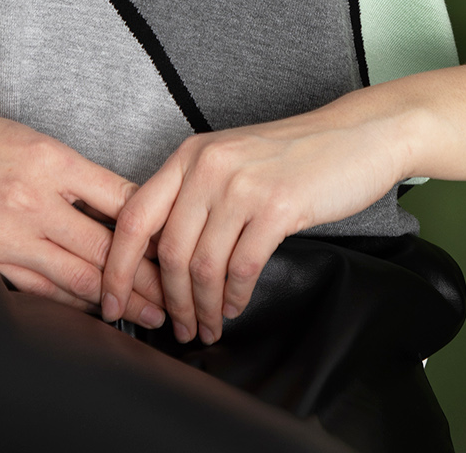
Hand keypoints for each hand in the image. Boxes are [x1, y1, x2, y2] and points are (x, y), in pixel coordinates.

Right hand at [0, 92, 167, 326]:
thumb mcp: (27, 139)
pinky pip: (36, 289)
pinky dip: (68, 302)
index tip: (174, 242)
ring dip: (114, 298)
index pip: (118, 197)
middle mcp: (34, 198)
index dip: (151, 226)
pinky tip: (90, 311)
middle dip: (145, 275)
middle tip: (175, 294)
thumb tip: (113, 203)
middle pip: (105, 245)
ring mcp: (7, 233)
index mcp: (50, 159)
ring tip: (146, 314)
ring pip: (75, 275)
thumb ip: (69, 173)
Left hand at [99, 105, 411, 343]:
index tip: (111, 302)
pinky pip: (242, 268)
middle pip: (167, 251)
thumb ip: (193, 196)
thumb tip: (160, 256)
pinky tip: (235, 305)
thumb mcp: (230, 162)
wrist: (355, 136)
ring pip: (203, 266)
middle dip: (168, 301)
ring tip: (207, 327)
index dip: (116, 267)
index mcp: (189, 155)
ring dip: (202, 307)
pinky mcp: (276, 208)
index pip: (133, 216)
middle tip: (176, 329)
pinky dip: (235, 296)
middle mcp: (207, 166)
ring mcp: (241, 185)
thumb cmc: (293, 155)